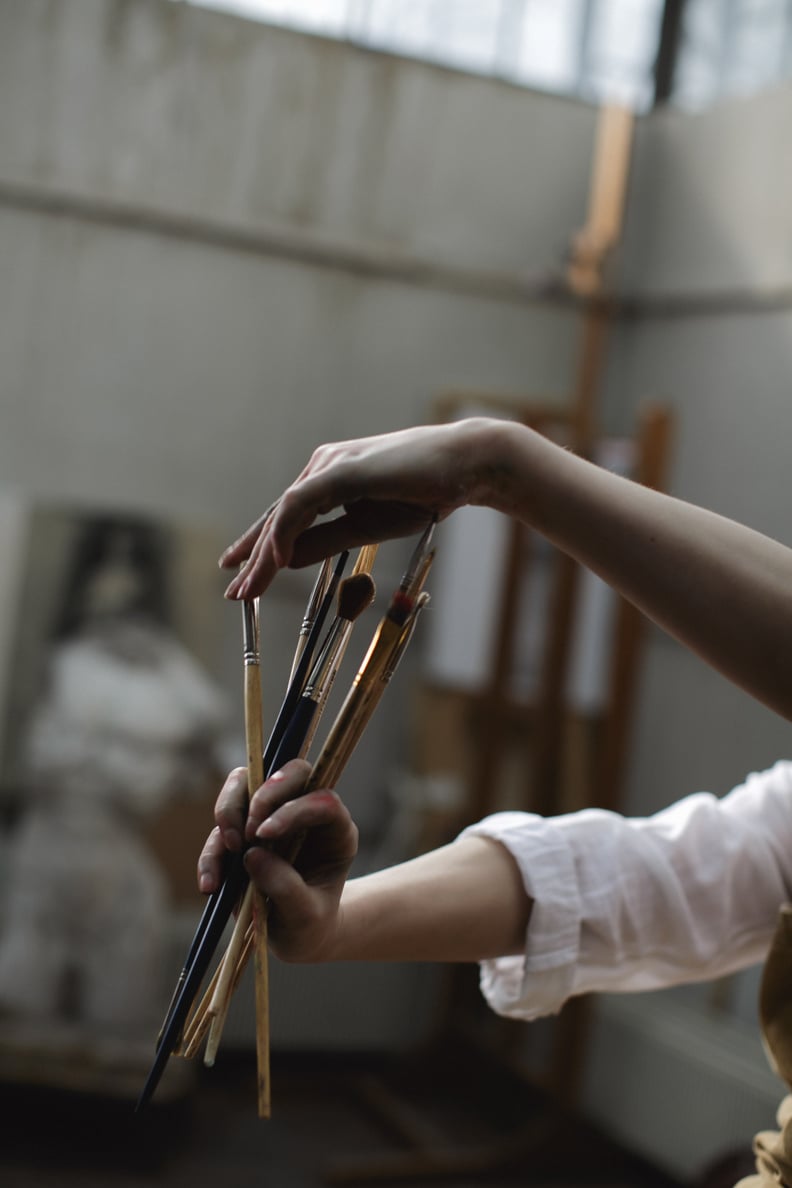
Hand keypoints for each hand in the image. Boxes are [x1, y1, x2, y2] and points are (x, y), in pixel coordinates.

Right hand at [197, 760, 358, 962]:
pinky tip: (210, 885)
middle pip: (292, 772)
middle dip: (264, 793)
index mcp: (335, 830)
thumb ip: (286, 888)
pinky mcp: (244, 830)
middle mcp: (306, 813)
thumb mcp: (306, 917)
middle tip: (248, 833)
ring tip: (229, 850)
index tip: (263, 835)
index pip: (322, 799)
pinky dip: (212, 850)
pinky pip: (222, 823)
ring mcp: (273, 815)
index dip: (292, 809)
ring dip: (231, 810)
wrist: (294, 936)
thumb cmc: (310, 925)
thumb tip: (253, 856)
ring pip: (248, 782)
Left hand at [220, 418, 504, 598]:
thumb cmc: (423, 494)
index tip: (244, 577)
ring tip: (248, 588)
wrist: (464, 468)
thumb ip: (327, 541)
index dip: (262, 548)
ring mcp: (330, 464)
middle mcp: (323, 466)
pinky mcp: (341, 469)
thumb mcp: (367, 528)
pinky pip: (300, 505)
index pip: (287, 517)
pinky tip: (274, 561)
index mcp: (330, 478)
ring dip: (263, 554)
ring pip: (283, 513)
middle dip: (253, 556)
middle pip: (277, 516)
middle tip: (233, 591)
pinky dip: (284, 535)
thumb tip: (288, 560)